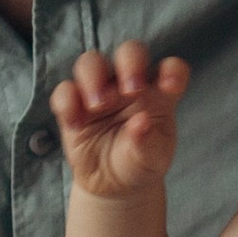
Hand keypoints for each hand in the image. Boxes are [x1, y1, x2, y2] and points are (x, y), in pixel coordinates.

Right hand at [53, 41, 189, 196]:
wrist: (112, 184)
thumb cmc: (139, 162)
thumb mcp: (151, 159)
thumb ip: (148, 141)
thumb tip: (140, 122)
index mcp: (159, 94)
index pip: (171, 68)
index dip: (173, 70)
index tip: (171, 87)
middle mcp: (130, 85)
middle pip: (130, 52)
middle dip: (130, 63)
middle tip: (131, 91)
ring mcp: (100, 91)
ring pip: (91, 62)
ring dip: (93, 78)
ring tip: (98, 105)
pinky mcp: (74, 106)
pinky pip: (65, 91)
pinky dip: (67, 103)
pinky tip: (76, 124)